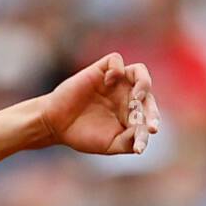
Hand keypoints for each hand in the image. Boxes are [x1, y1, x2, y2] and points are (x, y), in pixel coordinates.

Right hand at [38, 53, 160, 154]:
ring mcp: (114, 82)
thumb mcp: (108, 145)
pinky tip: (108, 82)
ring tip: (137, 97)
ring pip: (139, 71)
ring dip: (143, 83)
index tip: (149, 133)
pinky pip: (116, 60)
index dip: (151, 123)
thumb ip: (127, 142)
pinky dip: (117, 68)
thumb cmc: (81, 135)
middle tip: (146, 122)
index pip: (149, 114)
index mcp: (131, 113)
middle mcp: (126, 95)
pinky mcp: (100, 70)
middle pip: (148, 95)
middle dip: (150, 109)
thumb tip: (144, 135)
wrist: (55, 125)